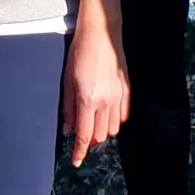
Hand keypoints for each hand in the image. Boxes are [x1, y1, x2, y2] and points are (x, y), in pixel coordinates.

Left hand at [62, 0, 128, 165]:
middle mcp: (105, 102)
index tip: (76, 161)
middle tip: (82, 133)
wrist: (101, 33)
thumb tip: (68, 130)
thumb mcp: (67, 81)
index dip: (80, 152)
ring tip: (94, 122)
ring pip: (114, 129)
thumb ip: (67, 108)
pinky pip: (124, 115)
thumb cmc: (80, 53)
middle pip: (101, 136)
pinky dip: (115, 120)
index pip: (85, 135)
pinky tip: (107, 113)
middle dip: (91, 140)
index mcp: (87, 100)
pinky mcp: (127, 90)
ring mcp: (119, 96)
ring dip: (103, 131)